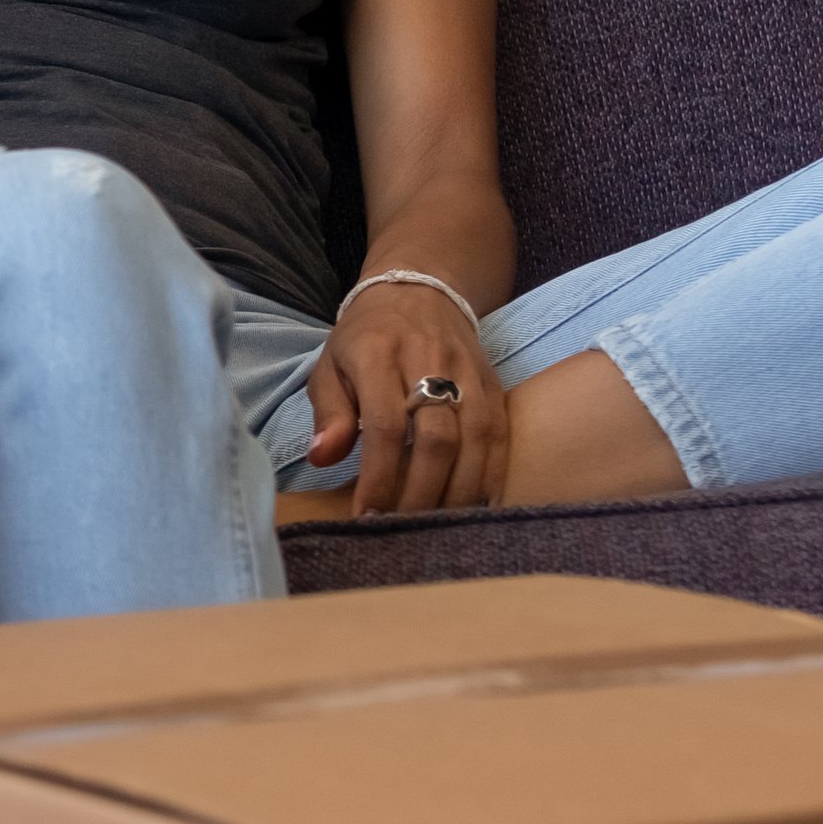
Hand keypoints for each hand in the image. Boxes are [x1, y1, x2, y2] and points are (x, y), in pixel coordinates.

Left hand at [306, 280, 507, 515]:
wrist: (421, 292)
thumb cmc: (366, 340)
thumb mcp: (331, 366)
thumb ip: (328, 413)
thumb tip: (321, 459)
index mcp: (379, 356)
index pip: (384, 425)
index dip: (378, 476)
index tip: (367, 516)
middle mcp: (429, 362)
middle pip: (436, 439)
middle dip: (420, 493)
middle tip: (404, 531)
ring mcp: (469, 373)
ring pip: (476, 441)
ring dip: (459, 493)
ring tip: (440, 530)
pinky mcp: (495, 385)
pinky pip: (501, 436)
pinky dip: (493, 476)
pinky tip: (480, 508)